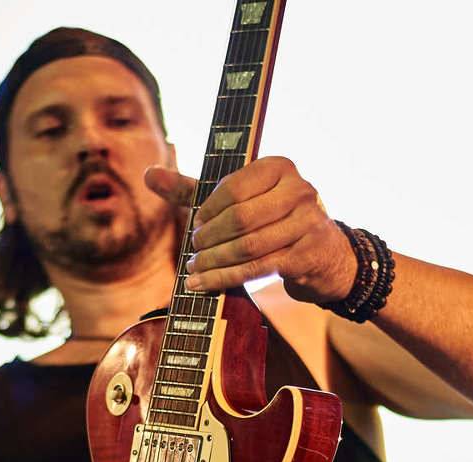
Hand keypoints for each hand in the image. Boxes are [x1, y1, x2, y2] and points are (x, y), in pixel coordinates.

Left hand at [145, 156, 356, 302]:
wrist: (323, 254)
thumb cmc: (271, 221)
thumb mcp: (235, 201)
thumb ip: (192, 189)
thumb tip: (149, 174)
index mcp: (280, 166)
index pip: (232, 186)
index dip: (207, 209)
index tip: (195, 225)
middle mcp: (299, 189)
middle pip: (240, 218)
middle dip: (209, 239)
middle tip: (193, 251)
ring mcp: (307, 222)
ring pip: (248, 246)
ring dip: (214, 262)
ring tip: (194, 270)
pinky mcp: (307, 254)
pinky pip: (257, 269)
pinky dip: (225, 279)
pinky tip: (204, 284)